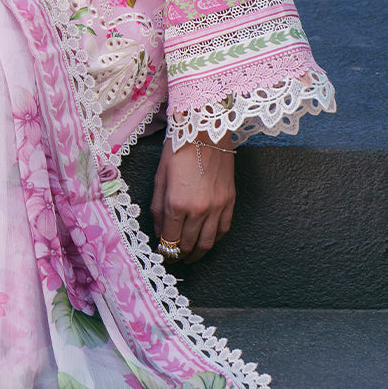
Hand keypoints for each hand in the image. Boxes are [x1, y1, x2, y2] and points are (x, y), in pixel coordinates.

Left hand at [151, 134, 235, 261]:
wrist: (205, 130)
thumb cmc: (178, 150)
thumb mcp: (160, 178)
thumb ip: (158, 208)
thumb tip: (160, 231)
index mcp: (177, 204)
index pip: (170, 239)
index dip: (164, 251)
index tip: (161, 254)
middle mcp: (199, 210)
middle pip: (188, 244)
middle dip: (179, 255)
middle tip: (173, 258)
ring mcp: (218, 206)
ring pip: (209, 242)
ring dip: (198, 253)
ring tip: (189, 257)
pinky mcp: (230, 200)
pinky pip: (224, 229)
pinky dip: (215, 239)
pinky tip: (207, 240)